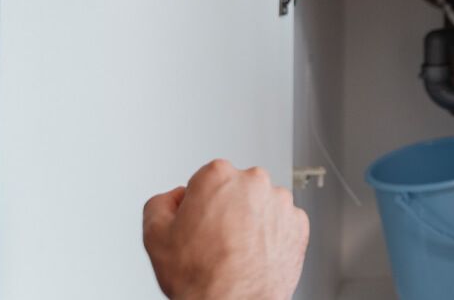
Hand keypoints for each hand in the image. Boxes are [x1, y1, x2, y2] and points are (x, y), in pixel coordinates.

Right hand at [143, 160, 309, 299]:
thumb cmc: (202, 277)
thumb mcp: (155, 235)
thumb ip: (160, 203)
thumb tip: (174, 198)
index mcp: (218, 176)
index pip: (206, 179)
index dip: (199, 203)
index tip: (199, 221)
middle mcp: (254, 182)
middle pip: (236, 188)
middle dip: (227, 208)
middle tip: (216, 239)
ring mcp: (280, 202)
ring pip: (261, 204)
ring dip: (251, 220)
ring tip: (237, 250)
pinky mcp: (299, 223)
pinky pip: (282, 222)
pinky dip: (272, 235)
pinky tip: (256, 253)